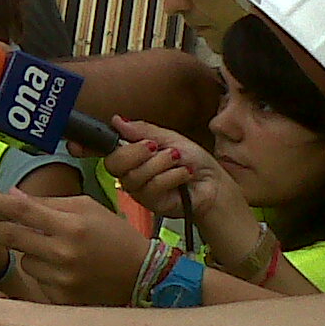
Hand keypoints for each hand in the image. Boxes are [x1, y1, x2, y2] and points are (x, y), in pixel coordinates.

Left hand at [0, 187, 149, 306]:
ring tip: (56, 251)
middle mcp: (63, 254)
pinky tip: (65, 269)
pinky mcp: (61, 299)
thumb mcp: (87, 208)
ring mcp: (61, 280)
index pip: (20, 209)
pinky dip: (43, 271)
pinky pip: (36, 280)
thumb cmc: (114, 236)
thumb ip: (48, 202)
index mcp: (70, 226)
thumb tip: (11, 194)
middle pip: (9, 236)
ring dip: (28, 252)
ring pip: (22, 259)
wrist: (143, 275)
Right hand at [104, 118, 234, 219]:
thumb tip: (117, 120)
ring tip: (178, 161)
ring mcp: (140, 191)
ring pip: (136, 176)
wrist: (213, 182)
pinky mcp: (152, 204)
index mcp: (133, 157)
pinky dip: (172, 176)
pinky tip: (184, 174)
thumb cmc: (194, 160)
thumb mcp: (169, 137)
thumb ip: (142, 130)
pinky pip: (153, 187)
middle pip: (115, 165)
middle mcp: (131, 175)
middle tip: (157, 148)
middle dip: (138, 153)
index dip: (123, 147)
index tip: (146, 141)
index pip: (111, 154)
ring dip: (161, 164)